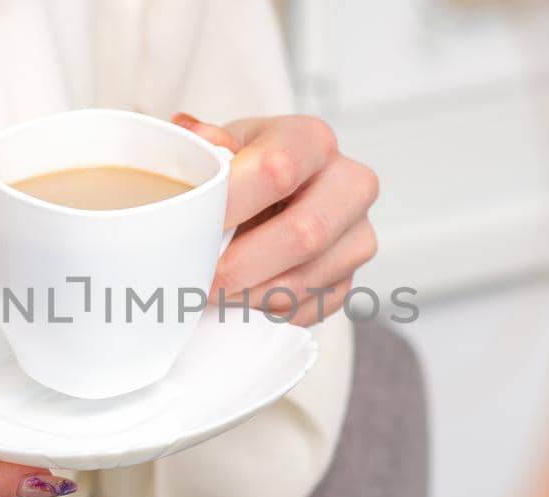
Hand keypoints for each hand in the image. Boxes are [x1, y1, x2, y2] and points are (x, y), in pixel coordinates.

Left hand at [174, 113, 378, 325]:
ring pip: (305, 280)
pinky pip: (308, 309)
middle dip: (240, 265)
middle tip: (199, 277)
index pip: (278, 169)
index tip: (193, 226)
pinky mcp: (349, 280)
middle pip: (304, 234)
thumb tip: (191, 132)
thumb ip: (206, 144)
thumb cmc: (244, 169)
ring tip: (210, 292)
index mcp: (313, 140)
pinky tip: (238, 300)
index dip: (231, 204)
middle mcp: (350, 184)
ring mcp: (358, 235)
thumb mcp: (221, 145)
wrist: (271, 197)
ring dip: (248, 295)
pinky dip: (264, 312)